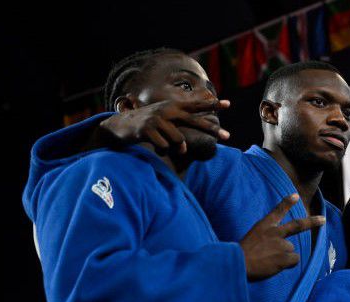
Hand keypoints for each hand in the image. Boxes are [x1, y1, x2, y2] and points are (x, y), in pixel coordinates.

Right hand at [98, 99, 230, 154]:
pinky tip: (153, 145)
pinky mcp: (148, 129)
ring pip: (178, 141)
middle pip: (195, 121)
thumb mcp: (163, 122)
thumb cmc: (147, 126)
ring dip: (175, 148)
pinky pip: (164, 147)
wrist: (121, 126)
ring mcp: (157, 118)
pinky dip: (162, 151)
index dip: (212, 104)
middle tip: (228, 136)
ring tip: (165, 146)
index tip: (228, 103)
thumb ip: (177, 130)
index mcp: (172, 106)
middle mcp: (167, 110)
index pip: (196, 105)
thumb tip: (184, 150)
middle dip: (212, 129)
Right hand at [239, 194, 323, 280]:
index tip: (296, 196)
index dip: (287, 203)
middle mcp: (275, 232)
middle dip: (312, 221)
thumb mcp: (251, 240)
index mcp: (263, 226)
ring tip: (268, 261)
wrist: (238, 263)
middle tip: (323, 219)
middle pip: (298, 225)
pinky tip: (274, 265)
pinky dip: (286, 265)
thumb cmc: (240, 255)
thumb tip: (280, 252)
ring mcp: (281, 243)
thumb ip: (266, 241)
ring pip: (290, 251)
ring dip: (283, 257)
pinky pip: (293, 260)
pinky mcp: (285, 256)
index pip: (277, 211)